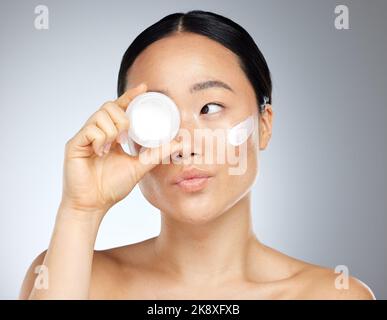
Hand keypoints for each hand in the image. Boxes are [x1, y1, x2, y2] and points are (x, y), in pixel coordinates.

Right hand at [60, 83, 182, 215]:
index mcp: (111, 135)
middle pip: (109, 106)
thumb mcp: (139, 166)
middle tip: (125, 136)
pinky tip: (102, 152)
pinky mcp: (74, 143)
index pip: (120, 109)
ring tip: (113, 146)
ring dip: (113, 130)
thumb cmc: (112, 187)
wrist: (93, 204)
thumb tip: (178, 143)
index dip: (130, 97)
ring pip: (101, 115)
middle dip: (123, 118)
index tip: (144, 88)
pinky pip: (90, 129)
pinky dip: (101, 139)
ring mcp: (85, 137)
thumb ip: (157, 154)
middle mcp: (97, 132)